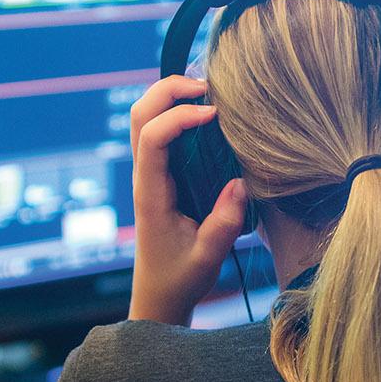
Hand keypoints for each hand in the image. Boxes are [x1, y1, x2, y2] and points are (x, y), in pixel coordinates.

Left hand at [128, 75, 247, 325]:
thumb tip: (240, 183)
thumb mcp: (208, 257)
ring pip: (144, 116)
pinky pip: (159, 129)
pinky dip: (177, 110)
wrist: (159, 294)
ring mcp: (149, 172)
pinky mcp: (160, 173)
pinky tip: (207, 115)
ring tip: (209, 95)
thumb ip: (224, 223)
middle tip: (208, 88)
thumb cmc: (181, 276)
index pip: (152, 137)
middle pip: (140, 113)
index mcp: (151, 193)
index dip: (180, 117)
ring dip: (171, 96)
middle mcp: (145, 176)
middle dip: (169, 89)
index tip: (214, 115)